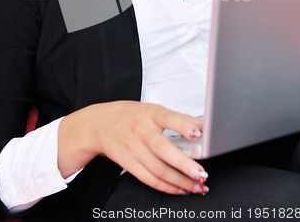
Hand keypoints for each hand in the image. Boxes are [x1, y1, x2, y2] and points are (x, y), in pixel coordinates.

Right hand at [58, 101, 208, 195]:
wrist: (96, 124)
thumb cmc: (128, 115)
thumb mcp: (151, 110)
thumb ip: (175, 119)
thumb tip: (202, 128)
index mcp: (151, 113)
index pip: (170, 118)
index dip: (184, 125)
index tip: (198, 134)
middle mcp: (141, 129)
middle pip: (164, 150)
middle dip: (185, 165)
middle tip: (201, 174)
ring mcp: (133, 147)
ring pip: (158, 169)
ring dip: (180, 182)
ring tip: (196, 187)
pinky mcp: (127, 162)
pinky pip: (148, 178)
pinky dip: (166, 186)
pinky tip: (178, 189)